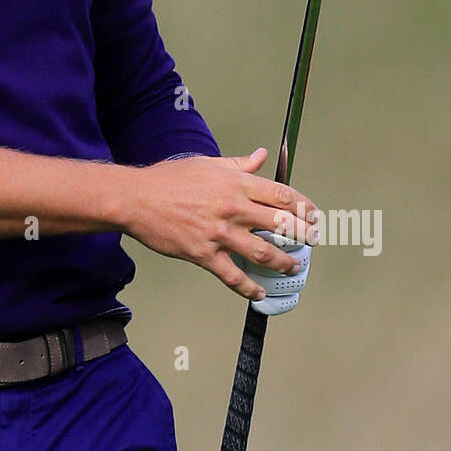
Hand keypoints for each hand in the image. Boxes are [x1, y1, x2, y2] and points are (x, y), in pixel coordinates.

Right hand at [126, 147, 319, 303]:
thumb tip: (261, 157)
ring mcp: (219, 233)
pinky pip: (233, 276)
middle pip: (281, 224)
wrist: (136, 199)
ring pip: (264, 253)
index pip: (282, 195)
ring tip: (294, 266)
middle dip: (304, 234)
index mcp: (235, 183)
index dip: (304, 206)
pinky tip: (259, 293)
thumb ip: (238, 164)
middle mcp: (232, 208)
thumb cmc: (168, 179)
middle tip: (314, 241)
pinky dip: (249, 288)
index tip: (314, 214)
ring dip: (285, 262)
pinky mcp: (203, 254)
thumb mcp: (206, 164)